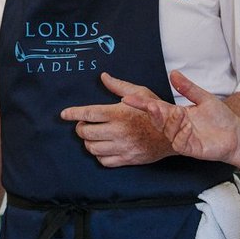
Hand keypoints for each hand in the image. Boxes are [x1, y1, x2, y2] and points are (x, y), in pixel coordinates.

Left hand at [58, 72, 174, 166]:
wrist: (175, 134)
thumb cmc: (157, 111)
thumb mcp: (140, 92)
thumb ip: (118, 86)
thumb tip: (103, 77)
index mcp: (119, 113)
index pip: (88, 113)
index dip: (73, 113)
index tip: (64, 114)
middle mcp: (118, 131)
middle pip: (86, 133)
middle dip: (81, 128)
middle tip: (85, 124)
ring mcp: (122, 147)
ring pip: (92, 148)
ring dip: (89, 142)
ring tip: (94, 135)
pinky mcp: (127, 159)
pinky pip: (104, 161)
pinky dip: (99, 155)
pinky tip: (104, 147)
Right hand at [122, 70, 239, 164]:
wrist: (236, 134)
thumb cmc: (220, 118)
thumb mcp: (203, 98)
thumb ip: (187, 87)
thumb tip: (173, 73)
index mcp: (176, 114)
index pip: (155, 108)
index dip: (141, 104)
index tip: (127, 98)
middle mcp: (176, 127)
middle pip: (158, 121)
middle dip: (154, 113)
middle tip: (152, 105)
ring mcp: (182, 139)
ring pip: (168, 132)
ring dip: (171, 122)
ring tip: (178, 113)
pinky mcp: (191, 149)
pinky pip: (180, 144)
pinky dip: (182, 135)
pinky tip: (188, 127)